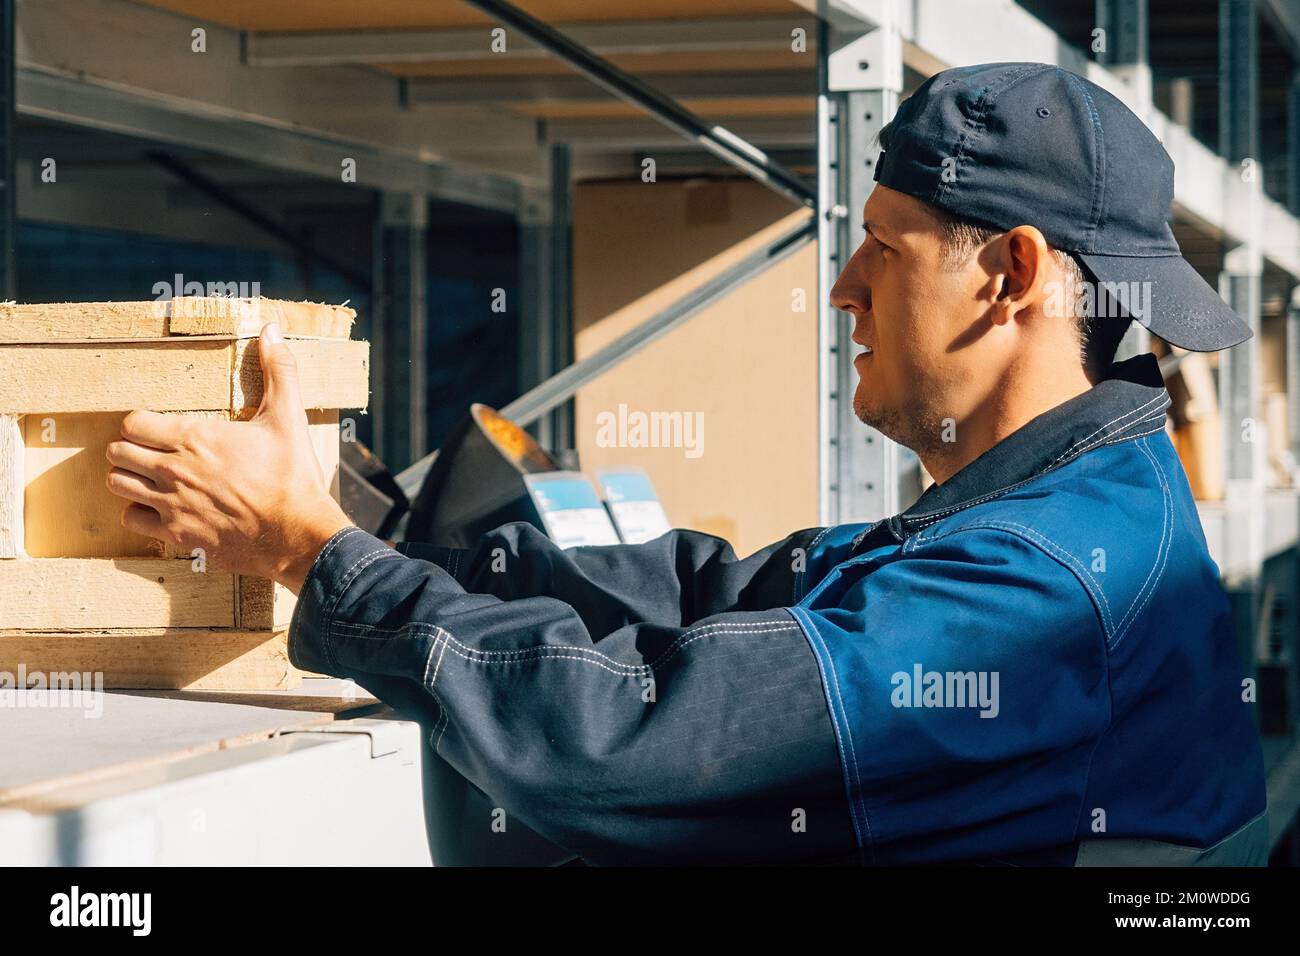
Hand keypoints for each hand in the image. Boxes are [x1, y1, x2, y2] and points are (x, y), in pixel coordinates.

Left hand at [105, 323, 352, 593]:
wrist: (297, 533)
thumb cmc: (292, 476)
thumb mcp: (288, 418)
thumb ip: (279, 372)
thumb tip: (273, 331)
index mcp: (195, 438)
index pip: (133, 423)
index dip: (140, 422)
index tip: (154, 426)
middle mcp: (174, 470)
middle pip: (118, 453)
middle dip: (129, 449)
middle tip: (148, 451)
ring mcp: (172, 504)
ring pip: (118, 485)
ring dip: (128, 479)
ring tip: (147, 477)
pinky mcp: (178, 534)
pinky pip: (134, 520)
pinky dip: (141, 514)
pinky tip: (161, 508)